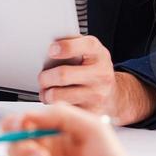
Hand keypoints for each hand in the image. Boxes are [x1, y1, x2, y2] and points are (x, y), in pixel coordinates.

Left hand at [38, 36, 155, 123]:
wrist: (113, 95)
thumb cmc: (95, 69)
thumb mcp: (90, 51)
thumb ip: (72, 43)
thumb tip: (50, 42)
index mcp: (99, 54)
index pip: (85, 46)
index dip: (65, 47)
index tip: (51, 50)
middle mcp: (101, 74)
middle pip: (63, 75)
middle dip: (45, 77)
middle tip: (43, 78)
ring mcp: (97, 96)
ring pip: (58, 96)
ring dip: (46, 94)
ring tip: (48, 91)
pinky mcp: (90, 113)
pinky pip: (63, 111)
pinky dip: (54, 107)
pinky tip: (58, 102)